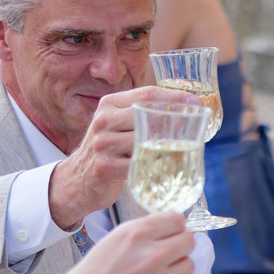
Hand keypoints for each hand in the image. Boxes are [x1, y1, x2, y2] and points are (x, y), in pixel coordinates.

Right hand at [30, 212, 196, 273]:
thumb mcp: (109, 244)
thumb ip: (141, 235)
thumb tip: (169, 230)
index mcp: (134, 234)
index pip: (177, 220)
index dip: (173, 229)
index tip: (169, 236)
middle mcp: (151, 255)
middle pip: (189, 241)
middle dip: (179, 248)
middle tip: (166, 257)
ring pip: (189, 265)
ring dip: (177, 270)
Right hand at [48, 86, 199, 227]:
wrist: (77, 180)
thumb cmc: (108, 150)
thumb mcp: (117, 125)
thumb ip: (140, 114)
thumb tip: (183, 109)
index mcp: (109, 104)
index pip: (146, 94)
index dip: (174, 96)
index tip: (196, 102)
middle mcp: (103, 120)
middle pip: (148, 115)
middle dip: (174, 121)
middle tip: (196, 128)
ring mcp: (102, 144)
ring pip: (145, 141)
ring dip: (167, 147)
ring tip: (185, 149)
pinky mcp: (105, 167)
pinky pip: (138, 165)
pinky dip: (155, 167)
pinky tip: (166, 168)